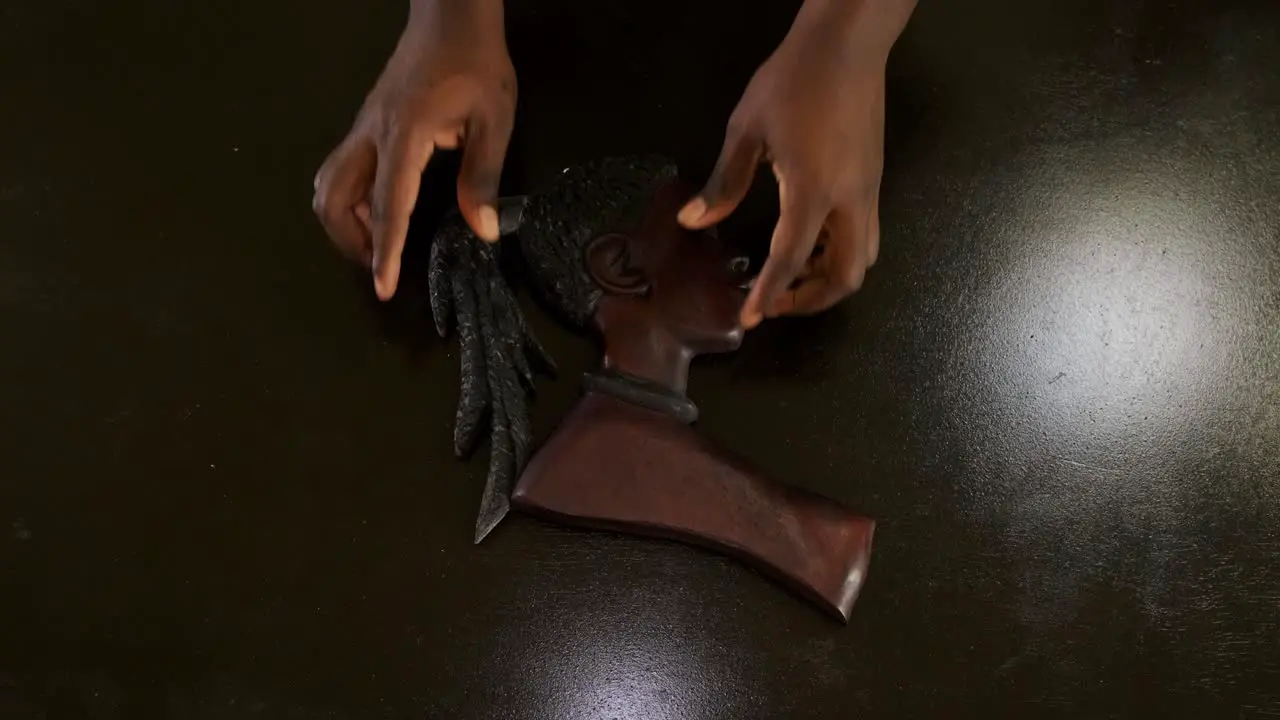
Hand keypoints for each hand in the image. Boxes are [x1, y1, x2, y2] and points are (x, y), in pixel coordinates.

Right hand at [313, 0, 513, 299]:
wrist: (450, 19)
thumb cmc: (477, 65)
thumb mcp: (494, 121)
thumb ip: (483, 176)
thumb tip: (484, 230)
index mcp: (405, 135)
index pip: (388, 204)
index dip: (385, 250)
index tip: (382, 286)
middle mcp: (371, 134)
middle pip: (332, 197)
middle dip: (349, 239)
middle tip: (381, 264)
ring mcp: (362, 128)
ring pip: (328, 184)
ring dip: (344, 221)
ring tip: (380, 243)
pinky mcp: (366, 126)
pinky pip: (341, 171)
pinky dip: (351, 201)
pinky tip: (381, 211)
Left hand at [679, 0, 912, 328]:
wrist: (847, 44)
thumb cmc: (793, 81)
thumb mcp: (747, 129)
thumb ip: (724, 182)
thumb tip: (693, 221)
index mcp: (814, 190)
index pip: (792, 258)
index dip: (770, 293)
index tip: (751, 318)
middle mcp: (850, 200)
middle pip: (847, 275)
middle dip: (812, 299)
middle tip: (775, 301)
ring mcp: (869, 191)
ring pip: (863, 259)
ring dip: (830, 279)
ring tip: (792, 278)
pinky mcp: (874, 181)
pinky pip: (865, 236)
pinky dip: (840, 255)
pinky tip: (811, 245)